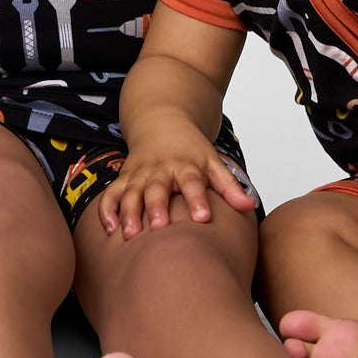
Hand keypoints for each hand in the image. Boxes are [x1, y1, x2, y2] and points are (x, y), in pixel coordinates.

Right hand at [97, 134, 255, 238]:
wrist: (161, 122)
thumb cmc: (191, 150)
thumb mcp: (213, 163)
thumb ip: (229, 186)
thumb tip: (249, 207)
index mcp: (185, 166)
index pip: (192, 182)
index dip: (197, 199)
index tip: (202, 218)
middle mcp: (160, 170)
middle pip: (157, 189)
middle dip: (156, 207)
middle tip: (159, 228)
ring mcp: (139, 174)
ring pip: (131, 193)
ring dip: (128, 212)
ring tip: (128, 235)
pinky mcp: (124, 179)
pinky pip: (111, 194)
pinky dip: (107, 209)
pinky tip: (109, 228)